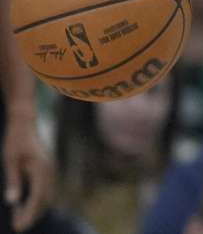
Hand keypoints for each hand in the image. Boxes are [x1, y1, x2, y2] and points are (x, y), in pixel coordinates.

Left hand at [3, 112, 50, 230]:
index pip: (37, 198)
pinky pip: (44, 189)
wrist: (24, 122)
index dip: (28, 214)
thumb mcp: (9, 161)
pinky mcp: (46, 169)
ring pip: (46, 195)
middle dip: (32, 215)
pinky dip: (37, 200)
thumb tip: (13, 202)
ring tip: (20, 220)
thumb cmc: (15, 141)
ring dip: (35, 209)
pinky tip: (25, 205)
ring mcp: (49, 170)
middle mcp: (49, 171)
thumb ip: (13, 181)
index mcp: (41, 170)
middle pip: (44, 199)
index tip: (18, 227)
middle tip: (18, 228)